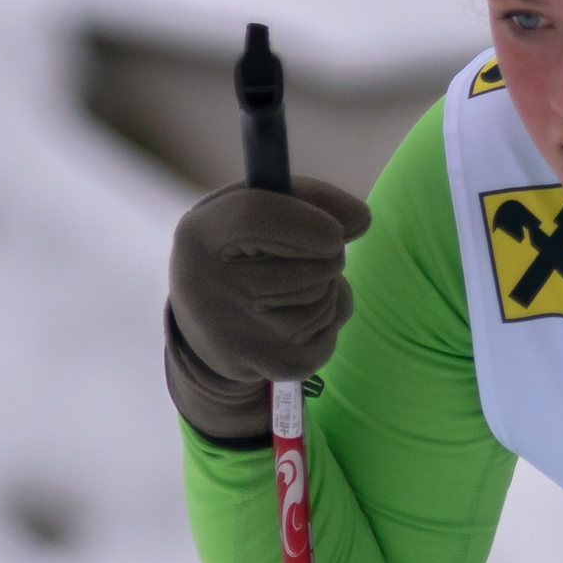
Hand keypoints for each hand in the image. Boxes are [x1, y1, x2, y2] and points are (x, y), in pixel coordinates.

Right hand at [164, 176, 368, 444]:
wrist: (203, 330)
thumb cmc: (235, 252)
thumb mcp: (247, 206)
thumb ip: (303, 197)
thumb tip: (361, 219)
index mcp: (201, 236)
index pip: (258, 216)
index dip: (307, 221)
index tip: (334, 230)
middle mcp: (214, 290)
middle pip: (316, 262)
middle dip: (325, 252)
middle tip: (298, 254)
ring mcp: (246, 335)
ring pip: (329, 294)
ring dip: (326, 282)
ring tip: (289, 285)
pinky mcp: (277, 365)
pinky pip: (334, 323)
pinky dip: (329, 313)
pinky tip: (294, 314)